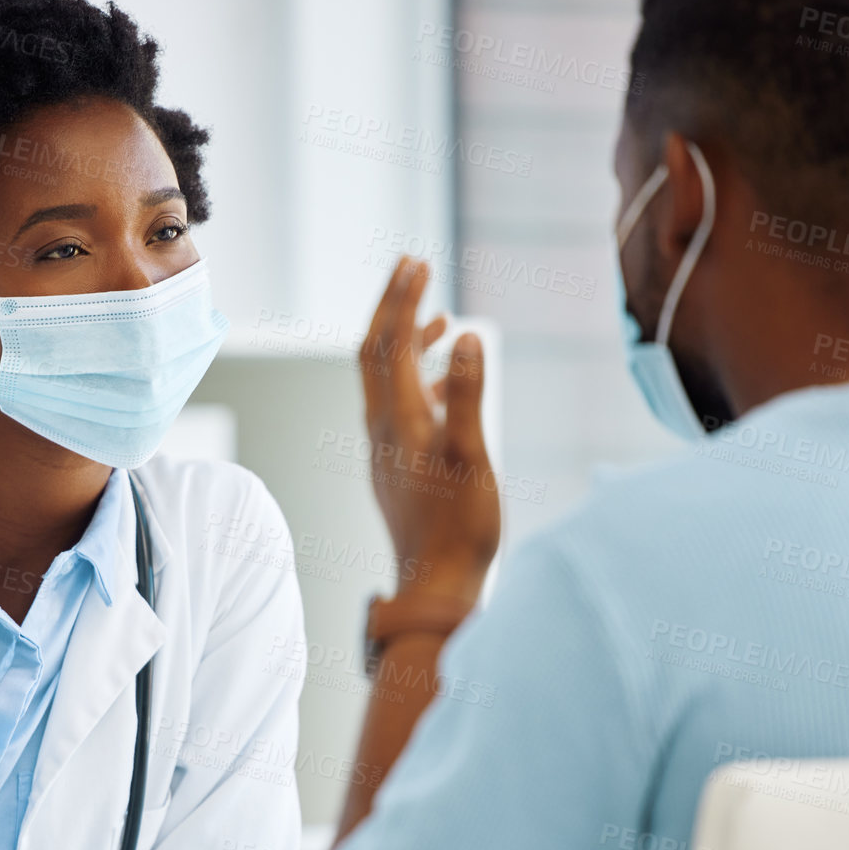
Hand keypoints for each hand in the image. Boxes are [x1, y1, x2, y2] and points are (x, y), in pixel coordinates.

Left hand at [358, 257, 499, 598]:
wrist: (435, 586)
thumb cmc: (458, 527)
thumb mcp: (472, 457)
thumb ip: (469, 395)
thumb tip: (467, 336)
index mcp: (399, 419)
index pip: (391, 343)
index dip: (402, 299)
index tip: (416, 263)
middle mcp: (382, 429)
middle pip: (376, 352)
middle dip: (392, 308)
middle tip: (412, 269)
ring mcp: (387, 449)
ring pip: (387, 380)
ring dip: (406, 342)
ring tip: (437, 318)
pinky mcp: (397, 466)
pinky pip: (400, 406)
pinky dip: (419, 379)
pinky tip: (447, 382)